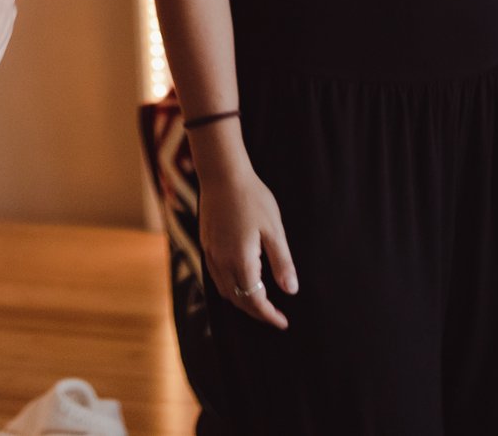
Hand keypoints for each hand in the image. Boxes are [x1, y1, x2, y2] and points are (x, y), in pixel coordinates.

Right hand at [194, 145, 296, 329]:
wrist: (222, 175)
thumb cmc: (252, 199)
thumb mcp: (274, 230)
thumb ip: (282, 262)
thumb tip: (291, 290)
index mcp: (241, 261)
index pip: (254, 300)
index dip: (269, 315)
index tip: (283, 322)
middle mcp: (222, 262)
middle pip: (238, 300)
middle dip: (256, 312)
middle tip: (274, 316)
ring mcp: (211, 253)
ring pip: (224, 290)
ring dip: (242, 301)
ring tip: (259, 302)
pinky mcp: (206, 244)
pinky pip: (216, 277)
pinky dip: (230, 287)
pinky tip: (241, 281)